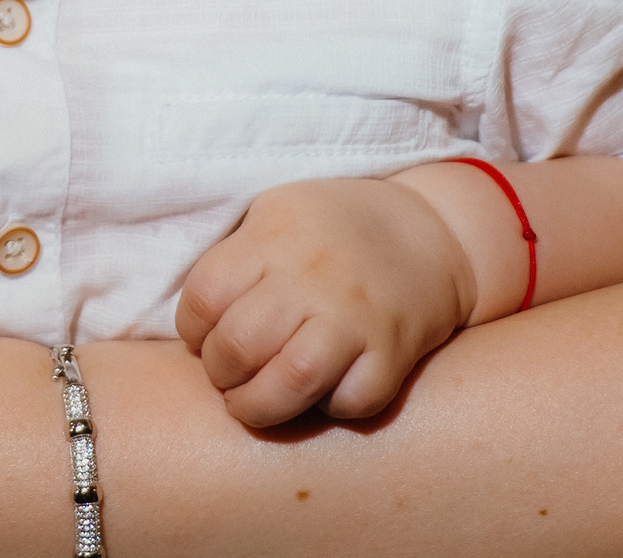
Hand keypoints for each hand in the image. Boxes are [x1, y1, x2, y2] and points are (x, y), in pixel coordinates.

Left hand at [175, 176, 476, 426]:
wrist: (429, 232)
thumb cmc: (332, 228)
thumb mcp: (275, 214)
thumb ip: (236, 257)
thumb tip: (193, 318)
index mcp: (274, 236)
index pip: (204, 296)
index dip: (193, 330)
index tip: (205, 337)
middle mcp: (312, 275)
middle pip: (239, 345)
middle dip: (220, 374)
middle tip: (229, 375)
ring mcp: (356, 316)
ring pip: (290, 381)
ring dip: (258, 406)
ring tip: (253, 402)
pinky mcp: (394, 352)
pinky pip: (351, 402)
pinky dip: (330, 408)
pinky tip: (322, 392)